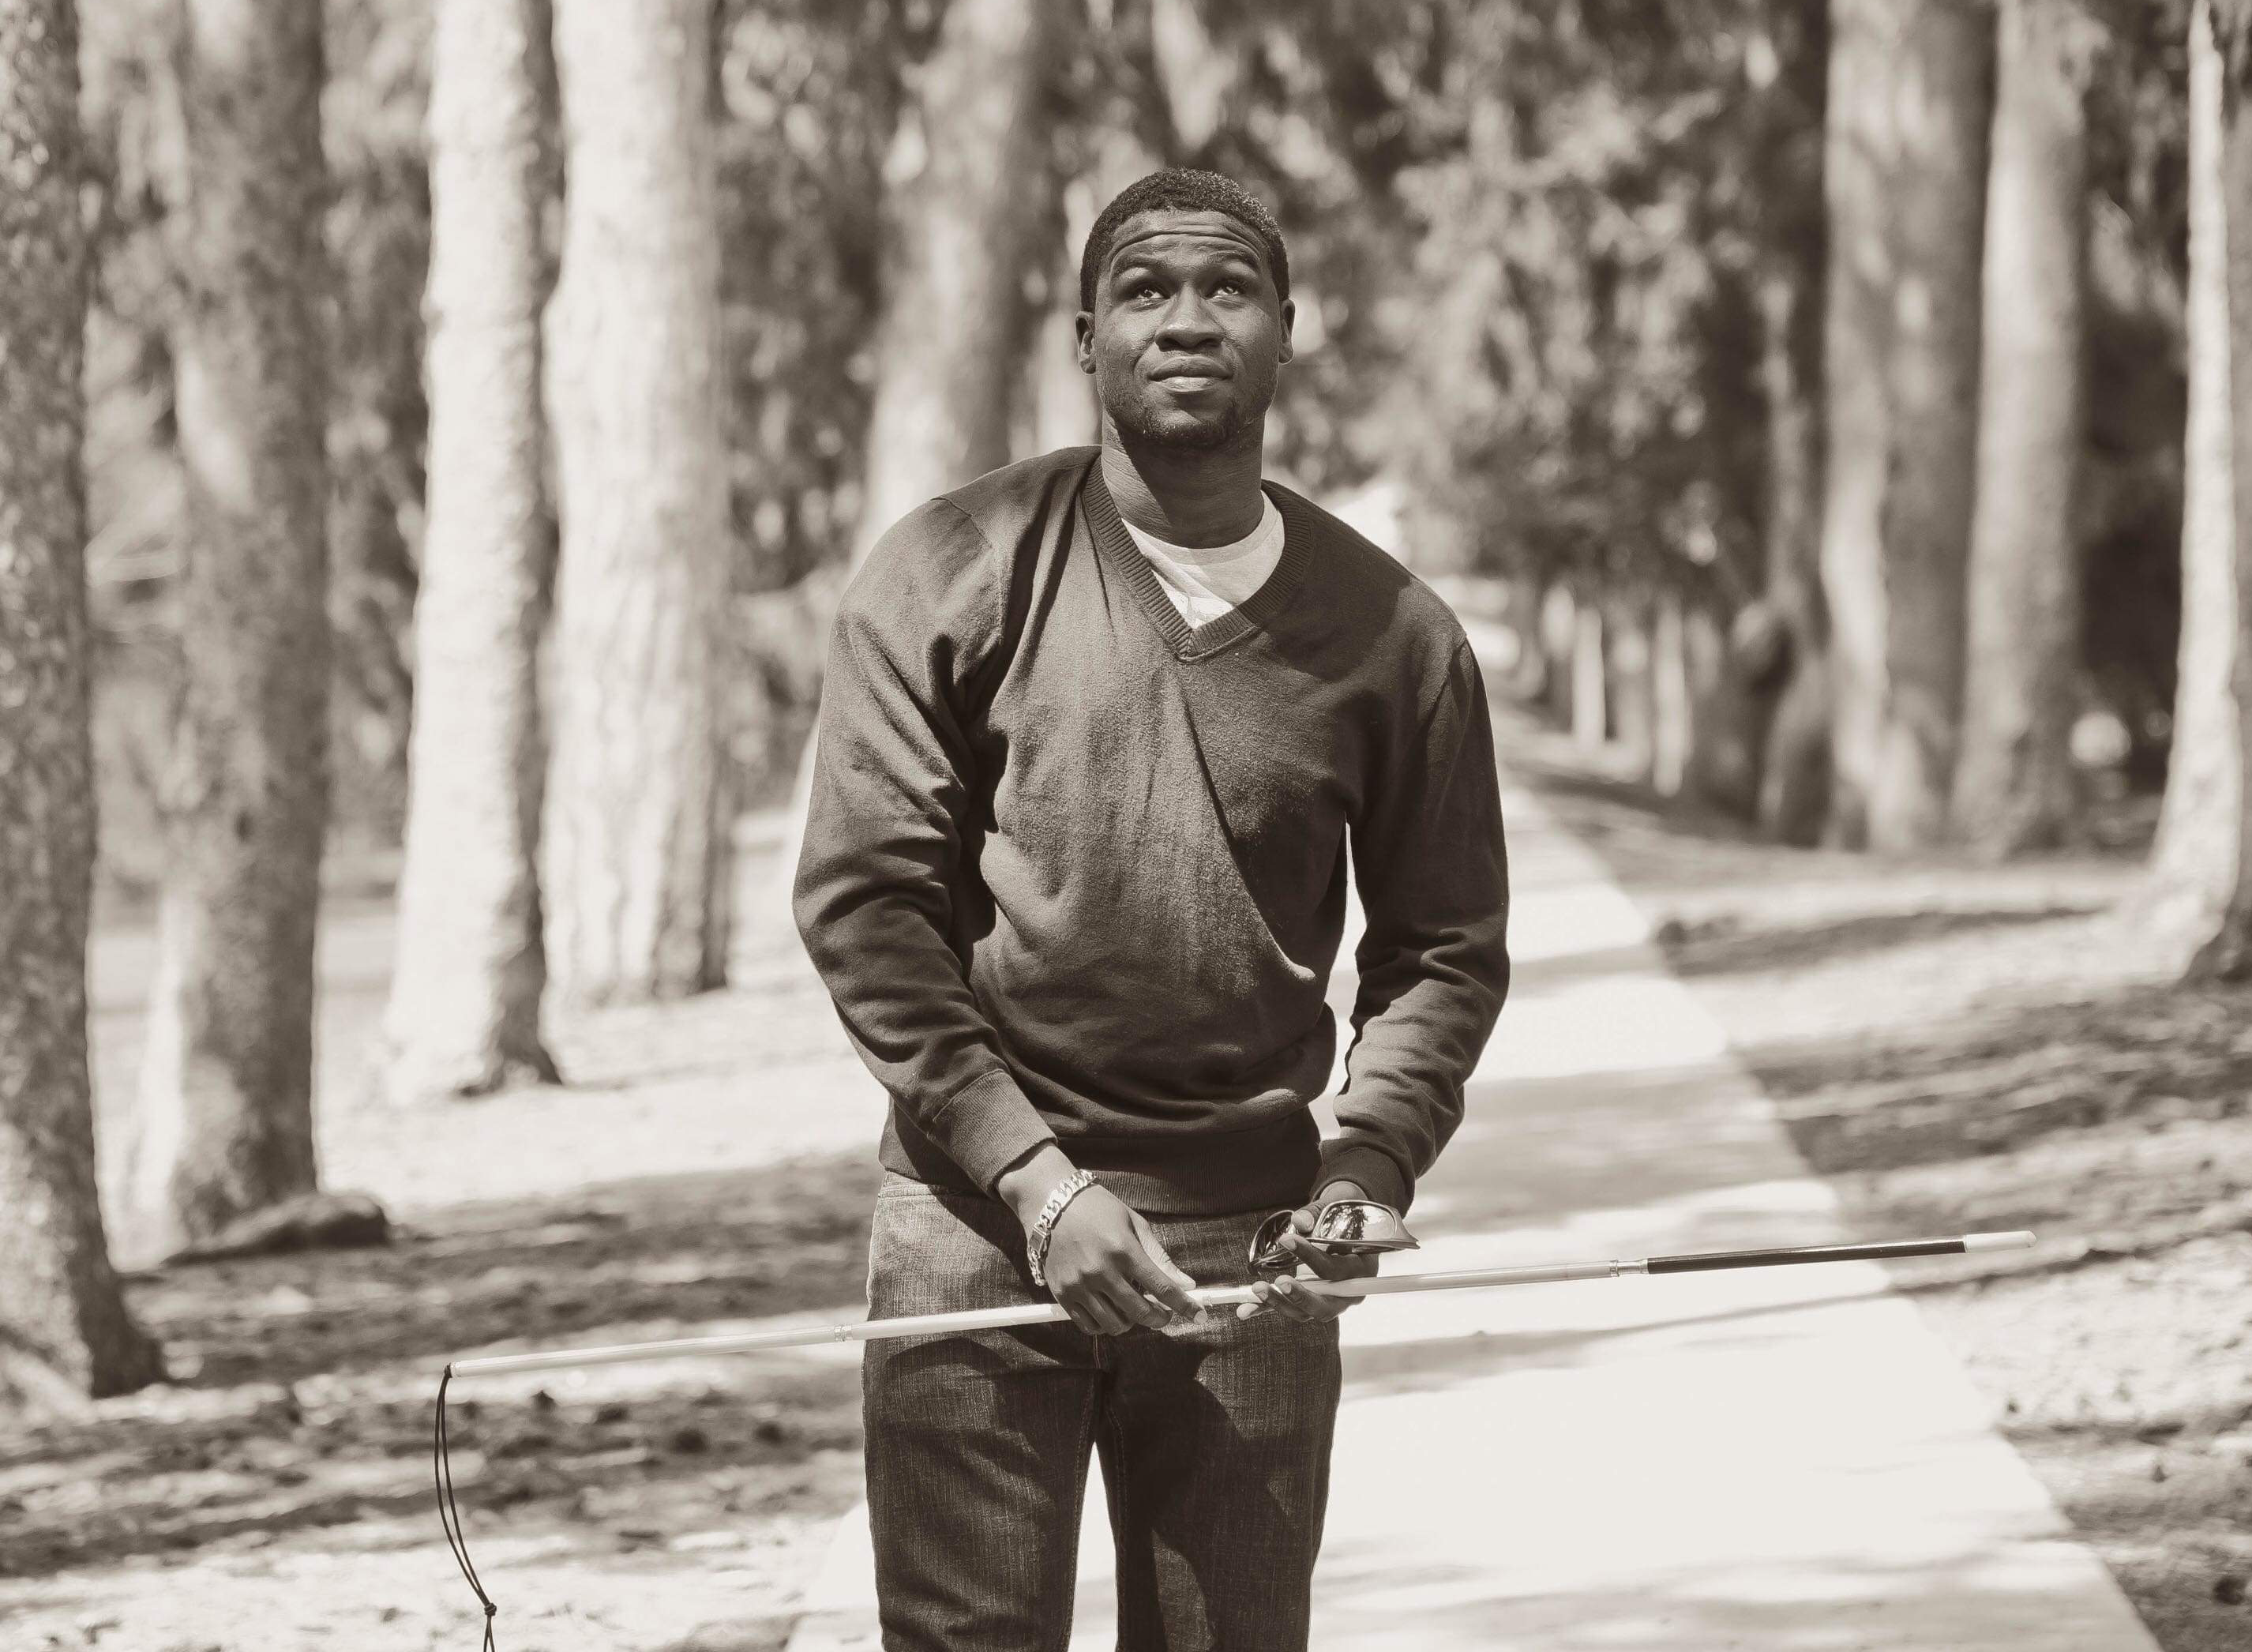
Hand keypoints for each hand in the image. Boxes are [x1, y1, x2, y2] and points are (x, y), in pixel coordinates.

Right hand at [1034, 1182, 1202, 1336]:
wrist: (1050, 1202)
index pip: (1162, 1287)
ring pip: (1115, 1324)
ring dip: (1131, 1323)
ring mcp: (1079, 1284)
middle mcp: (1101, 1270)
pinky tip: (1110, 1312)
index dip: (1184, 1305)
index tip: (1199, 1315)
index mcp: (1124, 1249)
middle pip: (1140, 1312)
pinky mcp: (1062, 1293)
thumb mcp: (1134, 1224)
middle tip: (1163, 1314)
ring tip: (1133, 1309)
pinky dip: (1104, 1326)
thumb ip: (1159, 1257)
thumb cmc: (1098, 1209)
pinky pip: (1089, 1326)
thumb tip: (1186, 1283)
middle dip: (1159, 1318)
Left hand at [1240, 1180, 1381, 1324]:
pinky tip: (1244, 1311)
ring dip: (1279, 1303)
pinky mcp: (1310, 1302)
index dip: (1312, 1258)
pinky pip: (1288, 1309)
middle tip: (1280, 1281)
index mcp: (1361, 1268)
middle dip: (1301, 1295)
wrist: (1347, 1228)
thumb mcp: (1333, 1213)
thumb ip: (1316, 1216)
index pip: (1337, 1270)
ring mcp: (1329, 1301)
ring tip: (1257, 1289)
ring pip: (1306, 1312)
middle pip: (1325, 1305)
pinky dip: (1265, 1309)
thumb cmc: (1342, 1221)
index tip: (1287, 1240)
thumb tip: (1299, 1221)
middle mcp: (1348, 1291)